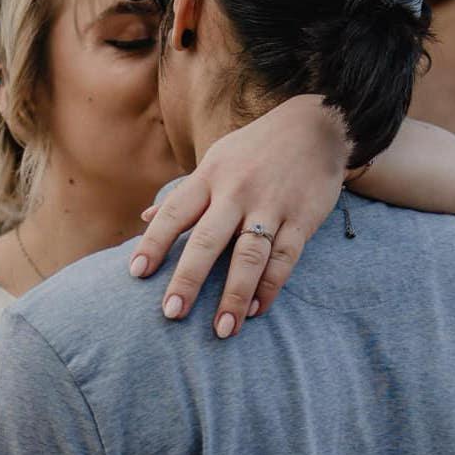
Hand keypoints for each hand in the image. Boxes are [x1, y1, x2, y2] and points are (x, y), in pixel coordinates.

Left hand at [125, 96, 353, 335]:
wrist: (318, 125)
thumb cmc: (256, 149)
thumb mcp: (216, 160)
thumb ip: (183, 193)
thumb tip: (144, 219)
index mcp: (210, 176)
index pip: (174, 212)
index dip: (154, 242)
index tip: (136, 273)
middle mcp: (237, 191)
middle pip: (207, 240)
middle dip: (188, 279)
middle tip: (171, 314)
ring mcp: (271, 206)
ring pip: (248, 256)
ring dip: (234, 295)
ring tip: (222, 329)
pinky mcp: (303, 218)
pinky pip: (285, 258)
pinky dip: (270, 286)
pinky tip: (257, 310)